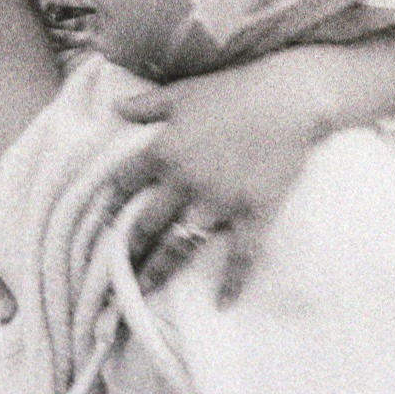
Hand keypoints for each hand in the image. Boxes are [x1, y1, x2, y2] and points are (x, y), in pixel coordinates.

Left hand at [114, 54, 322, 303]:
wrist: (289, 97)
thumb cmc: (235, 89)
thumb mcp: (184, 92)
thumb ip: (147, 105)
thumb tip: (115, 106)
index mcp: (163, 150)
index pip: (124, 184)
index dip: (112, 203)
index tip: (104, 221)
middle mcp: (183, 180)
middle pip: (145, 224)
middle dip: (127, 249)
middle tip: (114, 271)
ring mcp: (218, 200)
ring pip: (179, 246)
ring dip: (159, 272)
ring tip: (143, 292)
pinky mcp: (252, 212)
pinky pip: (239, 256)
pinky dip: (231, 283)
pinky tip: (223, 304)